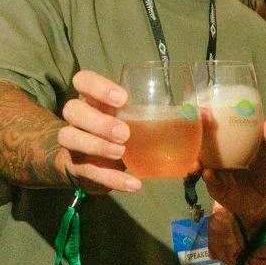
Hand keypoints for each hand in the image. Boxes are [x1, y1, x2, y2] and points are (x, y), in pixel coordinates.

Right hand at [55, 70, 145, 194]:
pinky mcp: (76, 167)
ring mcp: (73, 143)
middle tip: (124, 133)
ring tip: (121, 153)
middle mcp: (78, 118)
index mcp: (93, 100)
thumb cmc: (120, 134)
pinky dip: (113, 179)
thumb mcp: (133, 120)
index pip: (82, 80)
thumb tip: (196, 113)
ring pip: (69, 137)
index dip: (97, 86)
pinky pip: (89, 172)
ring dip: (97, 145)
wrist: (96, 167)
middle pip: (72, 109)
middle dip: (98, 121)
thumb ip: (154, 114)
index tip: (122, 99)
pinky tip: (133, 183)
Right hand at [201, 124, 265, 230]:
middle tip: (197, 126)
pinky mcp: (217, 189)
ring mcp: (216, 173)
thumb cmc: (265, 175)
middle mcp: (218, 157)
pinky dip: (209, 178)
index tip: (204, 111)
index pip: (215, 130)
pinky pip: (211, 182)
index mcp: (228, 146)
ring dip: (197, 160)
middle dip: (196, 135)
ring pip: (202, 164)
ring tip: (197, 160)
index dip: (207, 121)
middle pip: (203, 144)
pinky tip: (208, 173)